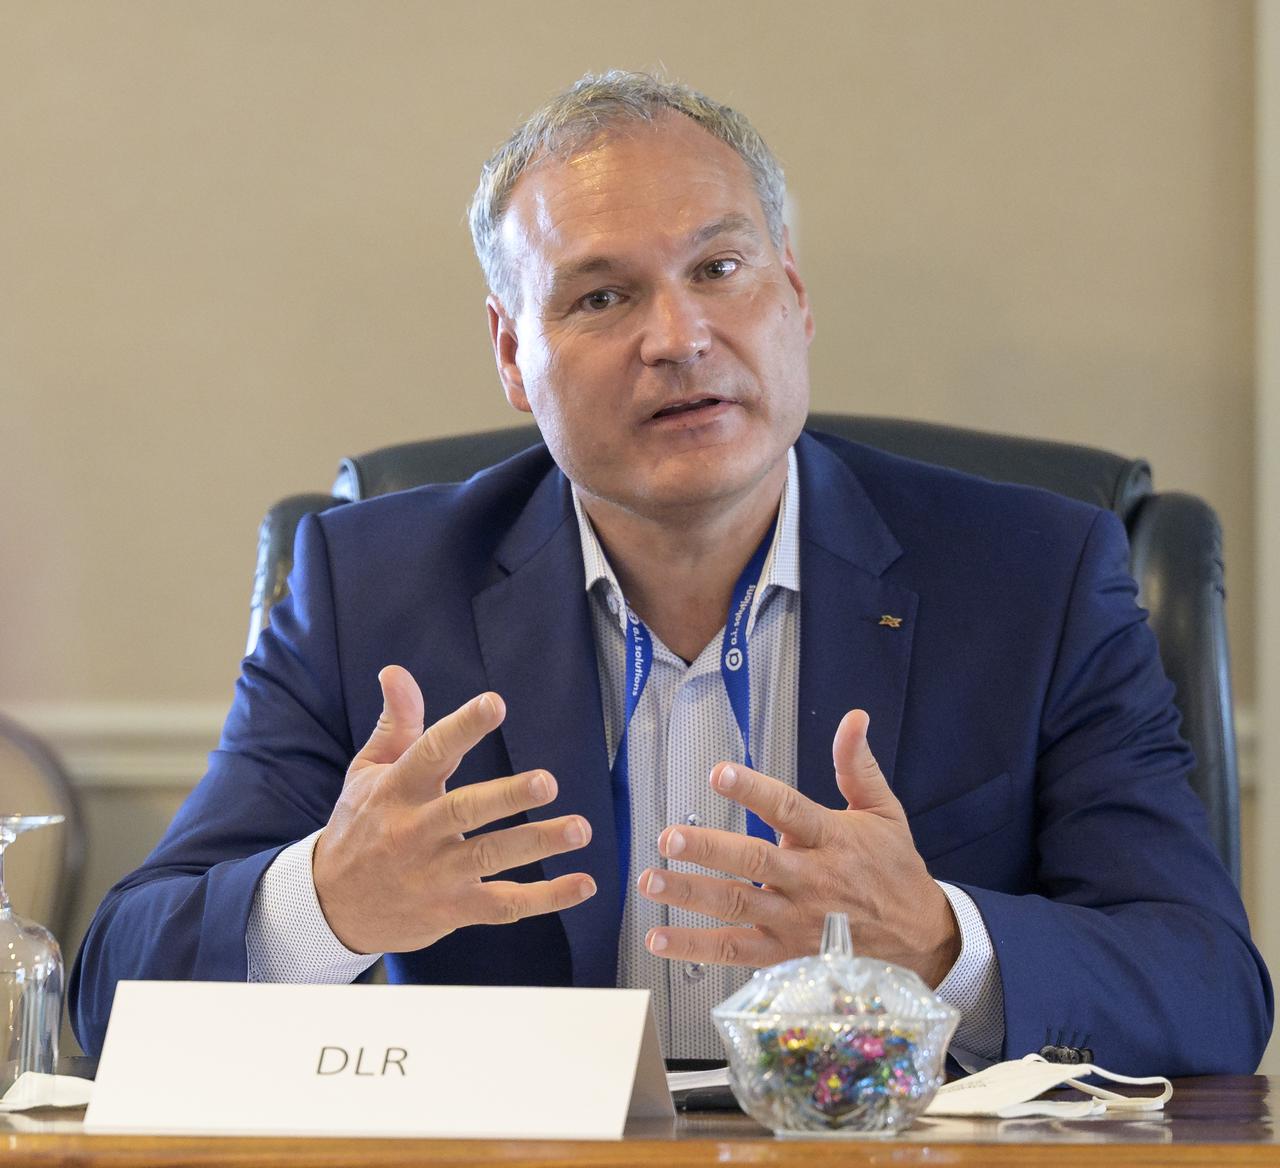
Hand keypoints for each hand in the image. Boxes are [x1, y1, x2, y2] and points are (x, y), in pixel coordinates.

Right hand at [312, 665, 595, 953]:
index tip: (494, 704)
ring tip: (579, 828)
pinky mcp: (453, 909)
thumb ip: (396, 723)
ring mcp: (436, 875)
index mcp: (397, 790)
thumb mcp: (367, 771)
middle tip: (547, 782)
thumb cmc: (360, 825)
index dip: (463, 727)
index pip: (431, 752)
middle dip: (508, 797)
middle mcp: (415, 832)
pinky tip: (583, 883)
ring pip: (490, 857)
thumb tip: (396, 671)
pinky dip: (546, 898)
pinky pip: (504, 905)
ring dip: (537, 843)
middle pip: (465, 811)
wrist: (331, 907)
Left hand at [637, 710, 959, 985]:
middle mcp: (809, 880)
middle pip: (754, 864)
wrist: (920, 936)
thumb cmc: (894, 868)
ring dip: (691, 895)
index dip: (753, 791)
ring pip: (736, 907)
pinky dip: (696, 947)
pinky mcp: (784, 952)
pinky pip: (735, 951)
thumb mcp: (884, 811)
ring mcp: (795, 920)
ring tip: (651, 881)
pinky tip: (659, 939)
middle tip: (669, 838)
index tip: (719, 773)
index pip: (788, 810)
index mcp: (831, 839)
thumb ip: (858, 765)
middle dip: (708, 851)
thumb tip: (853, 718)